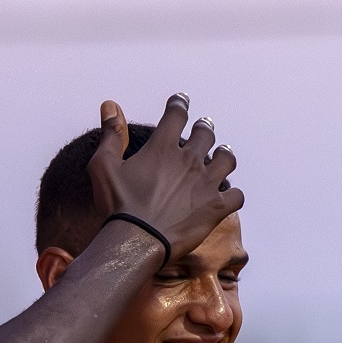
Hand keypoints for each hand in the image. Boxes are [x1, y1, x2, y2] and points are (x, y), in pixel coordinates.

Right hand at [87, 95, 241, 257]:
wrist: (136, 241)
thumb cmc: (117, 206)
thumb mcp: (104, 166)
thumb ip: (111, 134)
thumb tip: (111, 105)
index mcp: (163, 147)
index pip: (177, 115)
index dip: (180, 104)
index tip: (182, 100)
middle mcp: (189, 161)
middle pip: (205, 133)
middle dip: (204, 128)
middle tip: (203, 128)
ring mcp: (206, 184)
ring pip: (227, 160)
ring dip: (224, 155)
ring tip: (222, 155)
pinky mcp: (216, 208)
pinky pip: (237, 196)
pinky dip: (234, 195)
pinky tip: (229, 196)